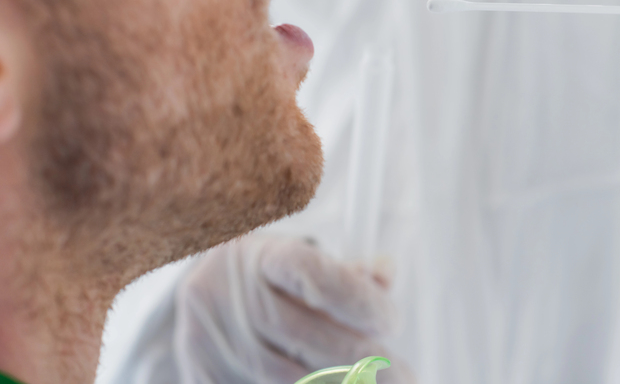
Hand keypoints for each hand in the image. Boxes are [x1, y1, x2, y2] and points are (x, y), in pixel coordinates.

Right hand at [172, 235, 416, 383]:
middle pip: (306, 335)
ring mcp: (211, 342)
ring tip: (380, 383)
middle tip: (404, 375)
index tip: (392, 323)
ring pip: (288, 376)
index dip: (358, 301)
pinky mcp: (204, 377)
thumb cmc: (272, 279)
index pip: (313, 275)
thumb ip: (350, 273)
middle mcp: (228, 296)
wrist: (204, 297)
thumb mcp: (305, 261)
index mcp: (261, 257)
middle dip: (362, 359)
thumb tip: (386, 274)